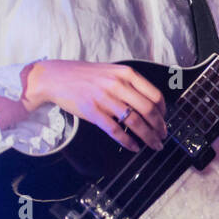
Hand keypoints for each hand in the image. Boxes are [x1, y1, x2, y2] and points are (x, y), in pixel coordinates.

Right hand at [26, 59, 166, 152]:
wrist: (54, 77)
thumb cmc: (84, 75)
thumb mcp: (111, 71)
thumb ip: (129, 83)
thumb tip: (149, 103)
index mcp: (126, 74)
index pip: (154, 94)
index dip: (163, 111)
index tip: (164, 121)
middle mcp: (117, 85)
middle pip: (148, 110)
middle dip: (159, 127)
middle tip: (163, 137)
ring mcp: (105, 99)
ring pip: (134, 122)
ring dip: (148, 137)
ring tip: (154, 145)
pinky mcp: (92, 112)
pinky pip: (115, 130)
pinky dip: (128, 141)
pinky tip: (134, 147)